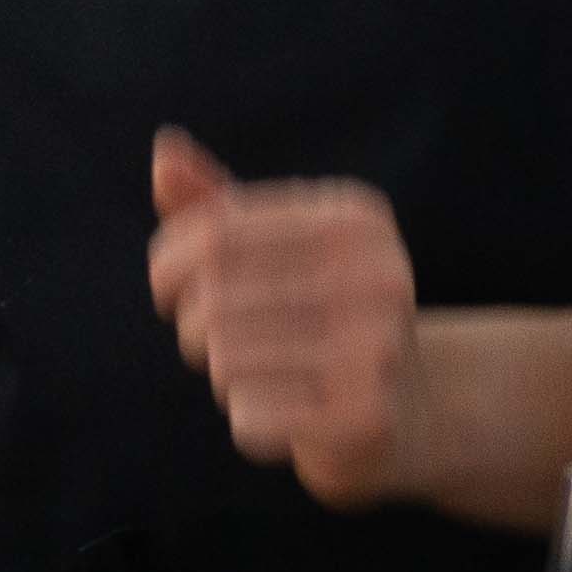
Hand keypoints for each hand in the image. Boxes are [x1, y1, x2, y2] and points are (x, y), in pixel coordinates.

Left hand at [144, 129, 435, 508]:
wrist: (408, 407)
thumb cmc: (319, 315)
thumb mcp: (276, 250)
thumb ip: (217, 204)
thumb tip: (164, 151)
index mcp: (352, 220)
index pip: (216, 230)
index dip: (168, 264)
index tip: (168, 290)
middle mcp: (375, 275)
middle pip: (214, 296)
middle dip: (193, 325)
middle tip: (212, 342)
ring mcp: (377, 346)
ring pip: (225, 358)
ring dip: (222, 374)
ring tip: (257, 374)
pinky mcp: (365, 414)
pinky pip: (250, 416)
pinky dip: (248, 421)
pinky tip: (283, 415)